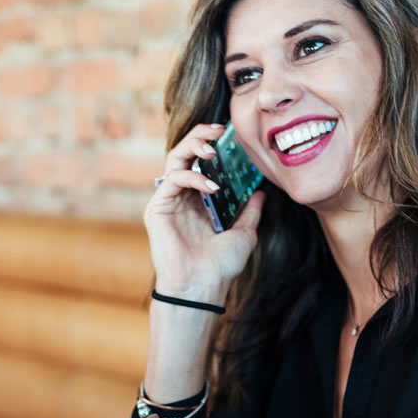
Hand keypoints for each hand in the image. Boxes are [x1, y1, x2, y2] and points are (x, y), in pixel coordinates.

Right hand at [144, 123, 265, 302]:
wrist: (201, 287)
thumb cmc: (219, 267)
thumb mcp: (244, 234)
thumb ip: (250, 211)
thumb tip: (261, 192)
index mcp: (199, 202)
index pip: (203, 162)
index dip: (215, 145)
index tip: (231, 135)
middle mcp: (181, 198)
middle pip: (185, 154)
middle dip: (201, 136)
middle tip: (219, 130)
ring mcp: (167, 202)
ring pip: (174, 159)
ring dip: (193, 147)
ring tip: (212, 150)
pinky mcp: (156, 208)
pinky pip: (172, 179)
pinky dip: (192, 176)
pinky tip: (211, 185)